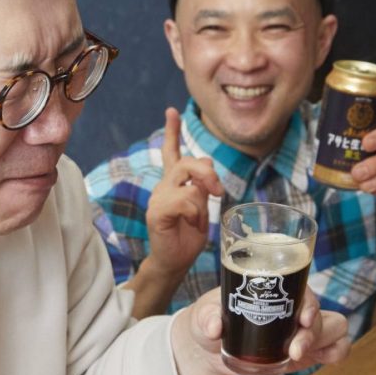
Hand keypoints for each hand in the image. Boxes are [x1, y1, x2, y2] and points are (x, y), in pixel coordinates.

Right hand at [126, 108, 223, 317]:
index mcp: (172, 184)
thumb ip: (202, 185)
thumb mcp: (202, 207)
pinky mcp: (157, 213)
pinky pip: (185, 200)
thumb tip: (209, 162)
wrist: (173, 263)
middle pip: (187, 163)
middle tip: (218, 192)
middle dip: (207, 173)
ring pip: (189, 183)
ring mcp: (158, 199)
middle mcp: (162, 188)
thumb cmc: (187, 239)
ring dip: (202, 202)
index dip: (171, 131)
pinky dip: (196, 213)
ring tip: (200, 220)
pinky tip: (193, 225)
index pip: (171, 153)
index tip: (172, 112)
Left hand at [171, 287, 350, 374]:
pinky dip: (336, 352)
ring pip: (334, 327)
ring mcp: (302, 329)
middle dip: (313, 331)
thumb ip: (207, 318)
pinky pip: (334, 348)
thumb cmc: (210, 319)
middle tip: (293, 350)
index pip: (301, 289)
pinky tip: (325, 360)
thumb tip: (215, 327)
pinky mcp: (306, 350)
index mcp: (274, 290)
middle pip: (320, 312)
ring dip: (324, 342)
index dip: (307, 302)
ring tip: (297, 355)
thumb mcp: (203, 315)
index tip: (302, 318)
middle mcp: (294, 307)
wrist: (211, 349)